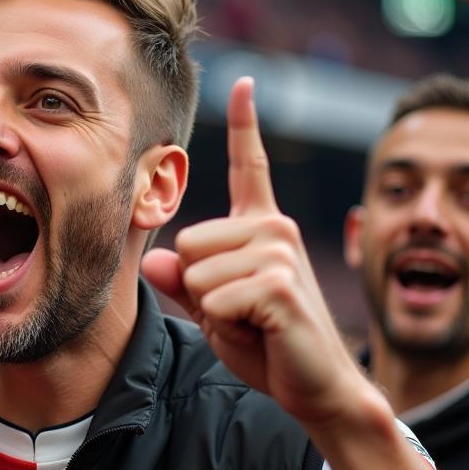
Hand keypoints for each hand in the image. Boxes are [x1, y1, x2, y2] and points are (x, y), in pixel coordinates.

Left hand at [141, 77, 364, 426]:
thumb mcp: (213, 309)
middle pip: (187, 244)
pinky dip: (226, 326)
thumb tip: (154, 261)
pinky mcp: (278, 282)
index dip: (243, 123)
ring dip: (214, 311)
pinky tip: (262, 331)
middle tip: (243, 310)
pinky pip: (212, 300)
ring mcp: (279, 250)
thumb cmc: (265, 343)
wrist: (314, 388)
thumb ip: (184, 282)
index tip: (243, 81)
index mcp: (259, 225)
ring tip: (254, 321)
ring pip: (195, 273)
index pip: (247, 165)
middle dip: (201, 289)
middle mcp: (273, 226)